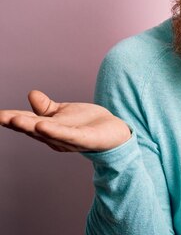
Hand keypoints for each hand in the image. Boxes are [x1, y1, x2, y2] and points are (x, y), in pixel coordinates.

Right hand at [0, 90, 130, 151]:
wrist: (115, 133)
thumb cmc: (87, 123)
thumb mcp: (64, 112)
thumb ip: (46, 107)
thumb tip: (31, 94)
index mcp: (47, 128)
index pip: (26, 121)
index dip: (9, 118)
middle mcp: (54, 136)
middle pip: (32, 128)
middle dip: (15, 123)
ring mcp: (69, 139)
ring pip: (47, 133)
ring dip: (30, 127)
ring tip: (14, 120)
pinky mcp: (85, 139)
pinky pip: (69, 135)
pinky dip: (55, 131)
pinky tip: (43, 126)